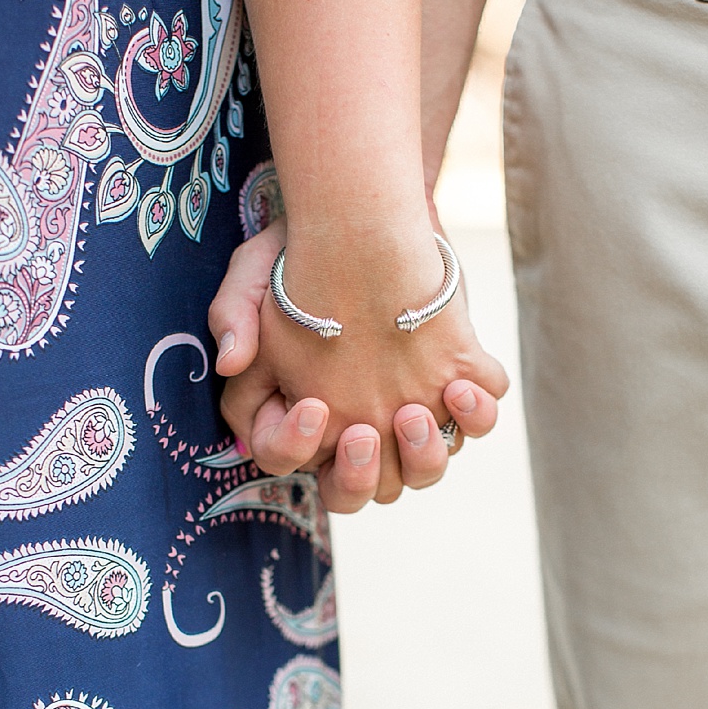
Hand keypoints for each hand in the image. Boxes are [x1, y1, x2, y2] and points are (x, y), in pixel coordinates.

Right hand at [208, 219, 508, 509]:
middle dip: (363, 474)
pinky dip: (475, 414)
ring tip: (417, 412)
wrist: (372, 219)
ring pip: (423, 471)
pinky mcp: (454, 384)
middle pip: (358, 490)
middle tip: (367, 429)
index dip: (295, 446)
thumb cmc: (305, 252)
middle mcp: (355, 424)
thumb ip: (234, 314)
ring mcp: (410, 411)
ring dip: (425, 456)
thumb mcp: (255, 272)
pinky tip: (462, 384)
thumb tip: (232, 362)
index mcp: (301, 412)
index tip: (315, 406)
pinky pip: (475, 424)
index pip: (287, 460)